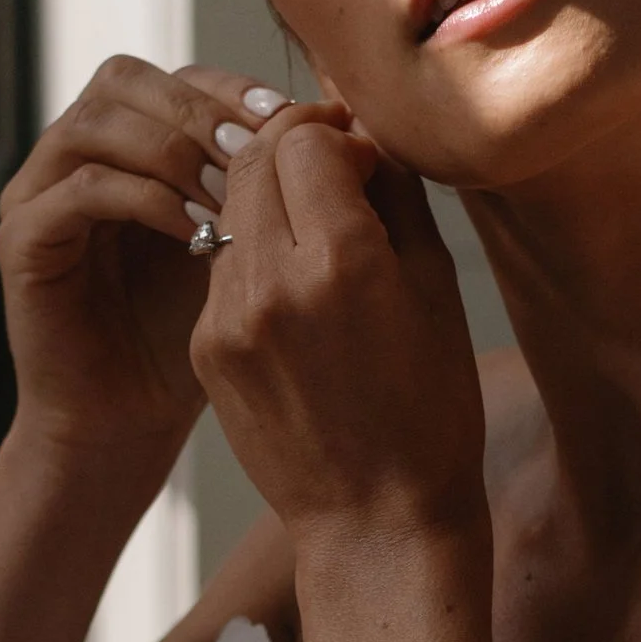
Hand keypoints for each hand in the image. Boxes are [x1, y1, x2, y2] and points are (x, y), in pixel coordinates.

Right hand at [0, 57, 290, 462]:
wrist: (133, 417)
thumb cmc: (194, 336)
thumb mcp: (245, 242)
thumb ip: (275, 176)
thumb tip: (338, 108)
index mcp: (126, 145)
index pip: (176, 79)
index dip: (232, 91)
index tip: (289, 123)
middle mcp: (72, 156)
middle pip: (125, 79)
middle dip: (199, 111)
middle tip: (255, 153)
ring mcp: (38, 191)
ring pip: (96, 122)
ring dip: (172, 150)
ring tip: (227, 194)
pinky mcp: (21, 238)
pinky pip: (80, 189)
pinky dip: (142, 198)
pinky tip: (193, 231)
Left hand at [189, 110, 488, 540]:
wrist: (377, 520)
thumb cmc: (430, 407)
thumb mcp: (434, 286)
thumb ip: (392, 190)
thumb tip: (363, 121)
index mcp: (341, 262)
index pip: (306, 137)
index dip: (337, 132)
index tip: (363, 156)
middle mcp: (272, 283)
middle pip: (255, 158)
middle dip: (293, 147)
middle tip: (331, 168)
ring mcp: (228, 319)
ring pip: (229, 207)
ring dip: (268, 198)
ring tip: (313, 232)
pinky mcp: (206, 348)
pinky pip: (221, 265)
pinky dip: (253, 255)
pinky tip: (293, 292)